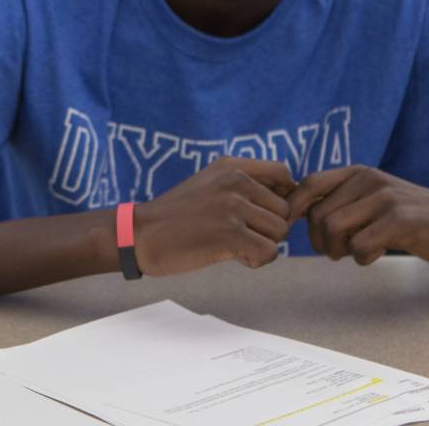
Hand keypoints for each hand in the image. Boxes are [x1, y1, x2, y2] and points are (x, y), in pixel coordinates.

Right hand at [132, 158, 294, 275]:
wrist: (140, 235)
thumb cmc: (175, 217)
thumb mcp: (209, 185)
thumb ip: (243, 186)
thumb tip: (288, 205)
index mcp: (231, 167)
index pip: (282, 173)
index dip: (284, 197)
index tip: (264, 215)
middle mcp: (235, 181)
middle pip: (284, 210)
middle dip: (269, 228)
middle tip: (242, 237)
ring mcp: (233, 206)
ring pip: (280, 232)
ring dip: (263, 245)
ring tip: (235, 246)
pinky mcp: (230, 234)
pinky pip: (269, 252)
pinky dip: (256, 261)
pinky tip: (235, 258)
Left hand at [286, 166, 428, 265]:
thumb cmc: (405, 214)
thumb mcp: (371, 197)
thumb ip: (339, 201)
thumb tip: (293, 214)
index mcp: (356, 173)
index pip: (309, 184)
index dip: (292, 208)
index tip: (290, 229)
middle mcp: (367, 180)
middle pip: (318, 215)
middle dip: (320, 241)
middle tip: (336, 251)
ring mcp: (384, 198)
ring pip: (334, 229)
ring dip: (338, 251)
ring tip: (354, 252)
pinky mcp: (399, 220)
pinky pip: (360, 246)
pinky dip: (362, 258)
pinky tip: (375, 255)